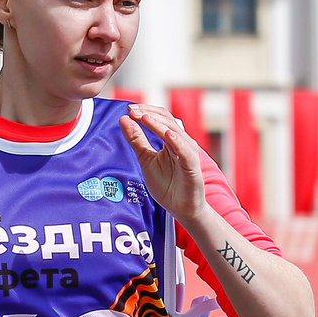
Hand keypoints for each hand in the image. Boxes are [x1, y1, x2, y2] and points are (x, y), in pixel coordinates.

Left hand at [119, 104, 209, 223]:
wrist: (181, 208)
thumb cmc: (167, 185)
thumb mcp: (146, 159)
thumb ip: (136, 140)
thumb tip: (124, 119)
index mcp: (171, 139)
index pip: (160, 117)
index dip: (145, 111)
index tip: (128, 108)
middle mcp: (182, 142)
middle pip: (167, 121)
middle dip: (148, 114)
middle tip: (132, 110)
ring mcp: (188, 153)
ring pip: (175, 133)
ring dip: (159, 124)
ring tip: (144, 117)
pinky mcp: (193, 167)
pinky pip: (186, 152)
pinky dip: (177, 142)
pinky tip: (167, 135)